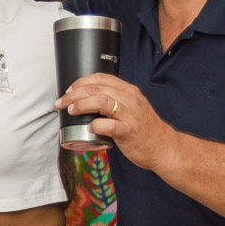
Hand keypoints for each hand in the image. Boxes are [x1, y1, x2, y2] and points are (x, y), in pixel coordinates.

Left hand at [55, 72, 174, 171]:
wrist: (165, 148)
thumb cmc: (144, 129)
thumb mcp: (131, 107)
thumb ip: (113, 101)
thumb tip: (85, 101)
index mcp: (128, 91)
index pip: (100, 78)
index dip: (80, 81)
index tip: (68, 90)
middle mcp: (130, 99)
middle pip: (96, 88)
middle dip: (73, 94)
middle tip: (61, 102)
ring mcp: (130, 115)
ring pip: (101, 101)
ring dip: (81, 105)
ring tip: (71, 111)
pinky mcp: (130, 131)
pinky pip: (110, 125)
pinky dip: (96, 125)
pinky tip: (90, 128)